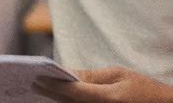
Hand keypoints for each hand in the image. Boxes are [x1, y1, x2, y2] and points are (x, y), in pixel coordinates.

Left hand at [34, 66, 172, 102]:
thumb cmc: (140, 88)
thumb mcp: (118, 75)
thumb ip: (92, 76)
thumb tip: (69, 73)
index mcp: (107, 98)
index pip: (73, 91)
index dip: (54, 84)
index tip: (37, 77)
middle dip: (50, 93)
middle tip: (32, 83)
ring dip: (56, 99)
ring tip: (41, 89)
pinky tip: (58, 97)